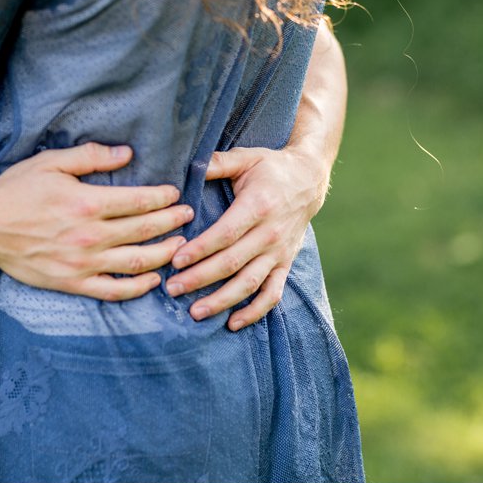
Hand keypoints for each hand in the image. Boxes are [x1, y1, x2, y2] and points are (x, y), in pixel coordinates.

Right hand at [0, 143, 193, 298]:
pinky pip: (112, 290)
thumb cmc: (15, 191)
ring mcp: (81, 264)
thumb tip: (127, 155)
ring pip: (136, 262)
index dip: (164, 197)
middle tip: (187, 215)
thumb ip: (91, 157)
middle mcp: (90, 236)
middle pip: (145, 230)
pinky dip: (137, 287)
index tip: (175, 193)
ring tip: (179, 245)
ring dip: (164, 254)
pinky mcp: (71, 283)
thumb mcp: (52, 162)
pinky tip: (153, 280)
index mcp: (88, 203)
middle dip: (172, 221)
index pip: (140, 201)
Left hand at [167, 141, 329, 330]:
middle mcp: (271, 233)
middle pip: (232, 263)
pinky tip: (232, 324)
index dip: (200, 250)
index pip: (225, 234)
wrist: (310, 179)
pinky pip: (272, 294)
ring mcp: (279, 252)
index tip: (176, 261)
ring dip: (222, 301)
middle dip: (200, 279)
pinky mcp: (285, 264)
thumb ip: (217, 163)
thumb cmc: (270, 168)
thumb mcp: (247, 158)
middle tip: (172, 289)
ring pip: (250, 283)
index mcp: (258, 207)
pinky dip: (255, 312)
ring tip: (195, 312)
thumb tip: (187, 165)